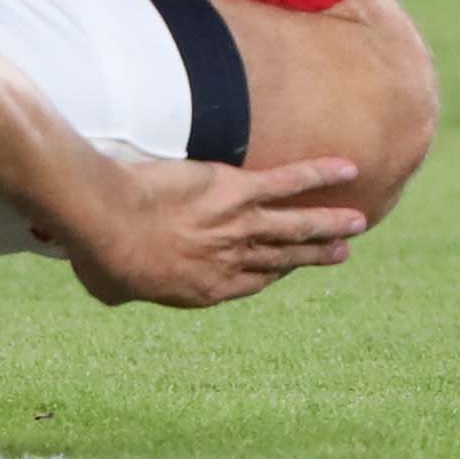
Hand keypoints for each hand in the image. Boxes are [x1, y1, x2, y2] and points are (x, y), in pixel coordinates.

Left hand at [67, 155, 366, 309]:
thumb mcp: (109, 287)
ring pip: (296, 225)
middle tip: (342, 252)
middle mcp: (230, 261)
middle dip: (315, 254)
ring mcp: (239, 226)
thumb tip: (108, 288)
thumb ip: (120, 290)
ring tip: (359, 221)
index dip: (277, 273)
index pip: (251, 281)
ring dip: (330, 223)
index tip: (293, 265)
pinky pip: (287, 182)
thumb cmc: (100, 254)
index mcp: (205, 289)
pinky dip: (319, 174)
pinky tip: (347, 168)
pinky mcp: (238, 191)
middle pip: (284, 257)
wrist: (109, 220)